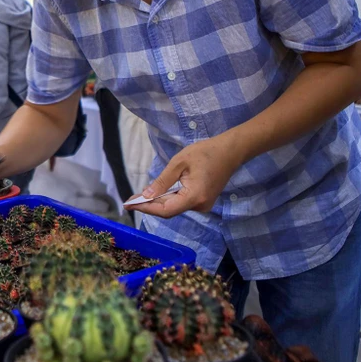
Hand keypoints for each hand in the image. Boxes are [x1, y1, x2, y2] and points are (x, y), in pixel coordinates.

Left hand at [124, 134, 243, 218]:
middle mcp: (200, 206)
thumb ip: (162, 181)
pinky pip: (181, 203)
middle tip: (130, 200)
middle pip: (169, 210)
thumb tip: (146, 195)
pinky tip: (156, 194)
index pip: (165, 210)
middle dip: (149, 205)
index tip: (129, 205)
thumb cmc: (205, 153)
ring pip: (174, 207)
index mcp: (194, 197)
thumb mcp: (179, 163)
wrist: (230, 151)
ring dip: (157, 202)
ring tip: (139, 197)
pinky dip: (167, 199)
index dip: (146, 209)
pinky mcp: (203, 201)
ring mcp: (203, 205)